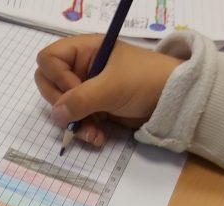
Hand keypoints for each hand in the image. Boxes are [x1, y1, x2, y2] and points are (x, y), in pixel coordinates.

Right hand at [35, 35, 181, 146]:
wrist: (175, 100)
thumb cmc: (146, 81)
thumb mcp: (113, 87)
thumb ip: (81, 99)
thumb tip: (56, 114)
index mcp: (85, 50)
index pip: (49, 59)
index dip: (57, 77)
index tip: (76, 89)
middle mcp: (82, 67)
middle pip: (49, 83)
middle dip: (62, 104)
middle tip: (78, 114)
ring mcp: (87, 88)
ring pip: (62, 106)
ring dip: (74, 123)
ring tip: (93, 134)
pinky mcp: (95, 107)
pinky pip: (76, 119)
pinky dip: (84, 130)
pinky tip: (98, 137)